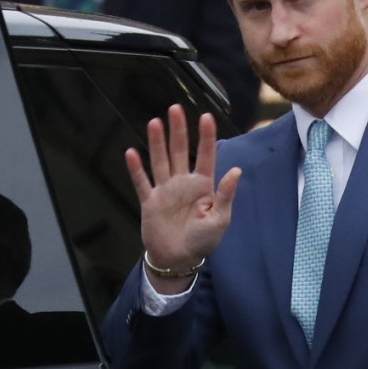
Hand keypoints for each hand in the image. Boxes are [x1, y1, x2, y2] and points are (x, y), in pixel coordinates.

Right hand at [124, 105, 240, 291]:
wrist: (178, 260)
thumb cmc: (203, 241)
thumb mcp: (220, 219)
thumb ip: (226, 194)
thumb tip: (236, 170)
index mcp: (202, 185)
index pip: (205, 156)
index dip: (206, 137)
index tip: (206, 117)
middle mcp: (182, 183)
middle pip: (179, 151)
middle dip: (178, 130)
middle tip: (175, 109)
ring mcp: (165, 191)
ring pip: (160, 161)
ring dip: (157, 142)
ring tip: (154, 122)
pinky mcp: (149, 201)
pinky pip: (142, 182)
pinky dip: (136, 169)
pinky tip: (131, 153)